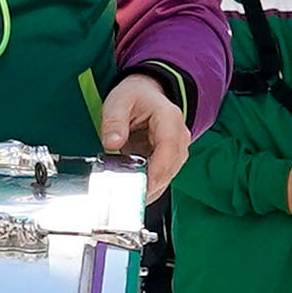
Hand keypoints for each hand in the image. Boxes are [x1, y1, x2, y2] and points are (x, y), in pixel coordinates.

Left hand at [101, 71, 192, 196]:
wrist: (146, 94)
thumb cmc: (136, 96)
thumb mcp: (119, 101)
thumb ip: (114, 121)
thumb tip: (112, 142)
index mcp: (169, 118)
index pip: (168, 147)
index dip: (157, 170)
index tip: (143, 185)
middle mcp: (179, 136)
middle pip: (170, 167)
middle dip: (150, 185)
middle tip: (126, 197)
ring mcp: (177, 150)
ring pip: (168, 176)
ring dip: (149, 189)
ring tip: (127, 198)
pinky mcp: (170, 161)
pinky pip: (163, 179)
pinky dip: (149, 189)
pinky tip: (134, 195)